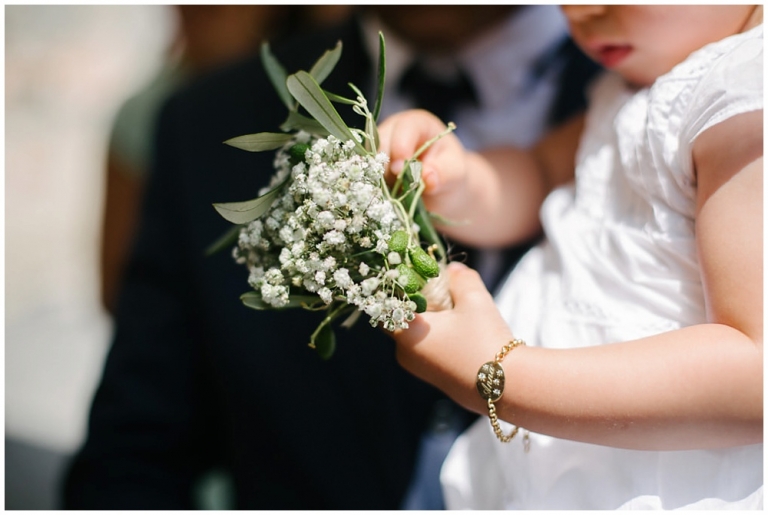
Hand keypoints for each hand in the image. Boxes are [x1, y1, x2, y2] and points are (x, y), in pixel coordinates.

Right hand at [377, 109, 470, 221]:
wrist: (442, 190)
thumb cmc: (450, 174)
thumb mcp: (455, 173)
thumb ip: (444, 173)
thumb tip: (427, 177)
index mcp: (418, 124)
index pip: (404, 128)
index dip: (400, 147)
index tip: (401, 170)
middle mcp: (394, 131)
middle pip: (380, 143)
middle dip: (386, 167)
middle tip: (396, 188)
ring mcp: (379, 149)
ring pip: (368, 161)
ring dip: (378, 181)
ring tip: (392, 196)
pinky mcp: (372, 168)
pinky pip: (365, 175)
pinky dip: (373, 188)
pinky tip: (383, 199)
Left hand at [392, 262, 514, 411]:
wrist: (506, 387)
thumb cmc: (484, 339)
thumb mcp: (474, 299)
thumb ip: (461, 278)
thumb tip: (454, 269)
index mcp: (405, 334)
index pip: (385, 306)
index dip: (398, 288)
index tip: (414, 274)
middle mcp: (405, 355)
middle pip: (401, 320)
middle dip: (418, 303)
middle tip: (438, 287)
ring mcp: (420, 370)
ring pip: (416, 336)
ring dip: (431, 321)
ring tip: (455, 308)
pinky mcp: (436, 379)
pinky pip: (429, 351)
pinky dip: (439, 337)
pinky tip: (463, 331)